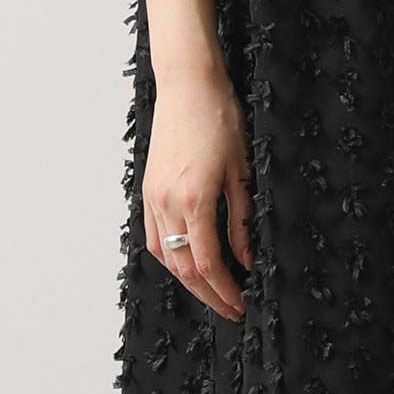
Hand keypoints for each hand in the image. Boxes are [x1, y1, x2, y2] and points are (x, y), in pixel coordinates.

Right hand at [142, 62, 254, 321]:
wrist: (188, 85)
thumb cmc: (220, 118)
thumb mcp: (241, 170)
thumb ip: (241, 220)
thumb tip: (246, 259)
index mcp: (195, 201)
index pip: (209, 264)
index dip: (226, 291)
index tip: (243, 304)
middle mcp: (167, 205)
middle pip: (184, 269)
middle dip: (209, 295)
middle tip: (232, 308)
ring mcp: (153, 198)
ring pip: (165, 257)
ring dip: (188, 281)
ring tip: (213, 291)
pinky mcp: (148, 190)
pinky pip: (153, 237)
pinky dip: (169, 257)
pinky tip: (186, 261)